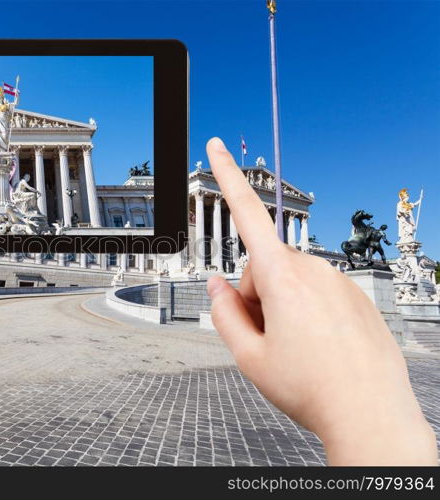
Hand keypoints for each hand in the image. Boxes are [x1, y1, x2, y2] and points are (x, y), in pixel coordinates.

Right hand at [205, 137, 436, 464]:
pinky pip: (319, 292)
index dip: (227, 178)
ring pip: (291, 281)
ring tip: (296, 348)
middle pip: (263, 268)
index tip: (217, 147)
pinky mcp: (356, 296)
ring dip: (282, 305)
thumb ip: (223, 313)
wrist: (370, 414)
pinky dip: (309, 312)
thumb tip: (218, 286)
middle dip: (255, 296)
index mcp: (282, 279)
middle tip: (265, 339)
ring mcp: (339, 282)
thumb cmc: (311, 388)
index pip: (247, 216)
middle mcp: (314, 270)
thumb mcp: (248, 357)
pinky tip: (319, 347)